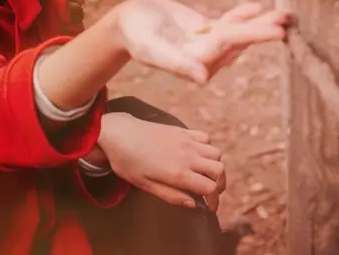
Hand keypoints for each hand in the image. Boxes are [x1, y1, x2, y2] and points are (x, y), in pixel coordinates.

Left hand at [96, 112, 226, 210]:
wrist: (119, 133)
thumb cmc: (128, 162)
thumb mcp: (145, 185)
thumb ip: (171, 195)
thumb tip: (193, 204)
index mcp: (178, 173)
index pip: (210, 188)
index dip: (214, 201)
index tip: (210, 207)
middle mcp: (188, 156)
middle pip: (219, 170)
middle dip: (220, 184)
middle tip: (211, 192)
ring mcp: (187, 141)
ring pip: (216, 154)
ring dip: (214, 166)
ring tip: (205, 174)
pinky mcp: (183, 130)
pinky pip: (206, 138)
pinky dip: (208, 148)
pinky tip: (198, 155)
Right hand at [116, 0, 288, 82]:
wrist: (128, 23)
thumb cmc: (136, 37)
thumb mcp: (153, 50)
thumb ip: (177, 64)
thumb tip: (203, 79)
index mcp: (196, 63)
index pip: (229, 46)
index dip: (253, 36)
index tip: (277, 32)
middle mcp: (206, 57)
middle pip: (239, 40)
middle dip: (263, 30)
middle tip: (288, 19)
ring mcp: (207, 44)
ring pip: (238, 32)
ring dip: (259, 23)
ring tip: (283, 14)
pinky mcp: (205, 32)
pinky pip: (228, 23)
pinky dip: (243, 15)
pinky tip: (258, 7)